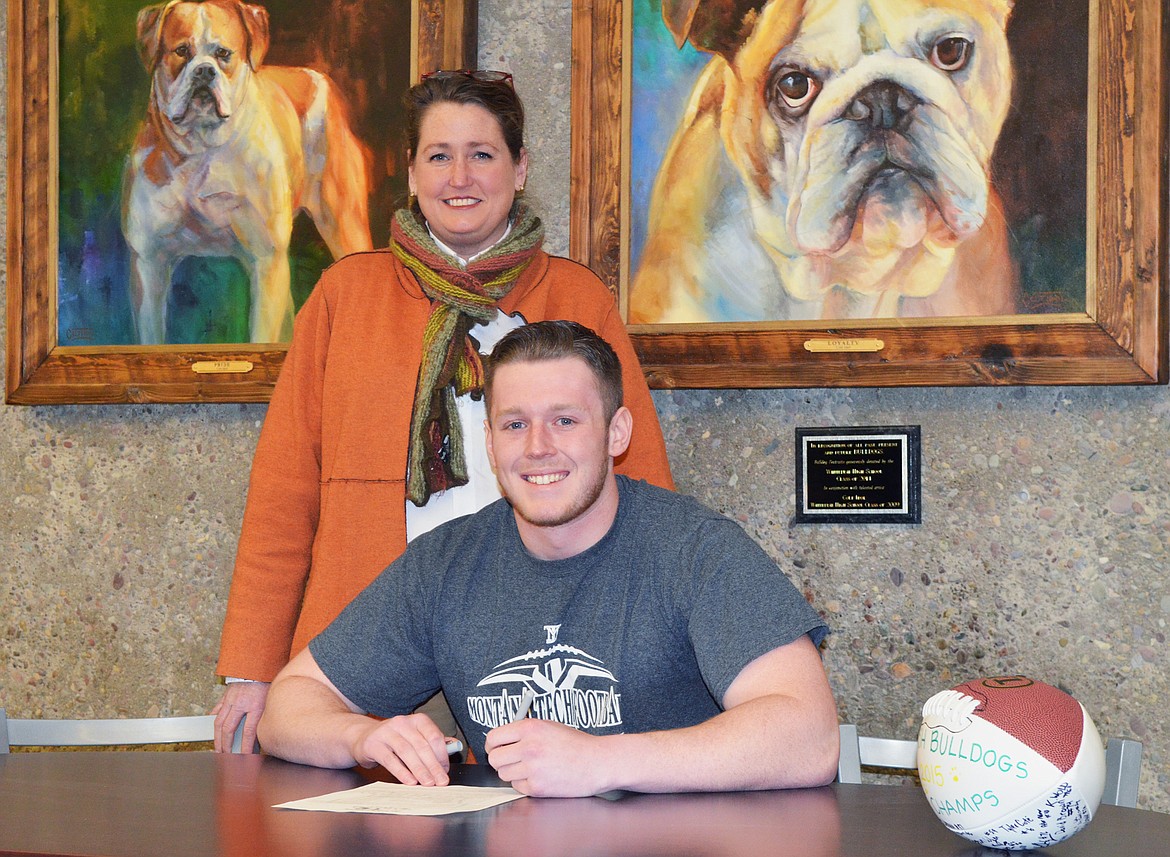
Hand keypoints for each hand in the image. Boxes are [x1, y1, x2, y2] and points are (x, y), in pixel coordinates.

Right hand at [211, 681, 268, 752]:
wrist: (258, 664)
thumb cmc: (267, 682)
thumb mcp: (271, 700)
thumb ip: (266, 715)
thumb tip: (265, 732)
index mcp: (255, 705)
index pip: (248, 731)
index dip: (245, 746)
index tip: (244, 756)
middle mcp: (241, 704)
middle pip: (229, 729)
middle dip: (225, 745)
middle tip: (225, 755)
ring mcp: (231, 700)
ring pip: (219, 722)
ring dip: (217, 737)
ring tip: (217, 747)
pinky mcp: (226, 695)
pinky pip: (218, 709)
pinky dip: (214, 719)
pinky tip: (214, 727)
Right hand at [353, 713, 453, 786]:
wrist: (363, 737)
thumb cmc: (394, 740)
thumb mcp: (414, 737)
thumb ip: (431, 744)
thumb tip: (452, 752)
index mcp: (417, 720)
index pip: (434, 736)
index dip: (442, 755)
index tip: (445, 770)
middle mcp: (403, 723)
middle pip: (422, 746)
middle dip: (433, 766)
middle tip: (441, 781)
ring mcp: (387, 732)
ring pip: (407, 752)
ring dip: (420, 770)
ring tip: (427, 783)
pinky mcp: (374, 744)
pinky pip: (390, 759)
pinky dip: (402, 772)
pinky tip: (410, 781)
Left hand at [484, 718, 610, 796]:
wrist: (598, 762)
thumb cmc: (577, 744)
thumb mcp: (549, 726)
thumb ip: (524, 732)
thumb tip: (502, 740)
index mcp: (530, 728)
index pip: (493, 738)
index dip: (492, 745)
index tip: (495, 748)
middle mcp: (529, 747)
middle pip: (494, 759)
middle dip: (500, 760)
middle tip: (510, 760)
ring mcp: (532, 768)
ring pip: (504, 774)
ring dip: (513, 772)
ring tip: (530, 768)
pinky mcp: (538, 787)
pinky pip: (517, 787)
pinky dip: (524, 784)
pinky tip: (539, 776)